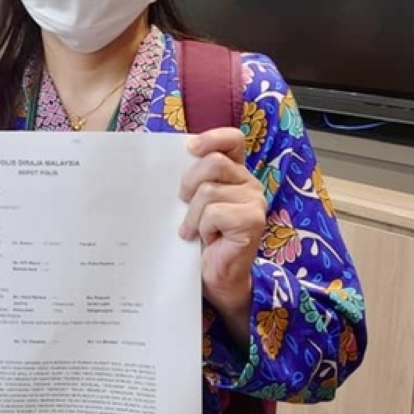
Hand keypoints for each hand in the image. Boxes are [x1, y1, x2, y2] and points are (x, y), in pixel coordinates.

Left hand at [179, 127, 266, 345]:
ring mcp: (254, 202)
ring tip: (195, 230)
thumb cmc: (199, 237)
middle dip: (189, 183)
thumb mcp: (191, 202)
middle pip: (213, 163)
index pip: (232, 140)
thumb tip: (159, 160)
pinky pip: (215, 213)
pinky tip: (206, 239)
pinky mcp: (253, 221)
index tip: (189, 149)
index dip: (212, 138)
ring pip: (209, 191)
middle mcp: (249, 183)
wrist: (213, 276)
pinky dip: (202, 227)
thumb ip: (190, 180)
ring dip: (193, 214)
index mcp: (235, 172)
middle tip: (183, 204)